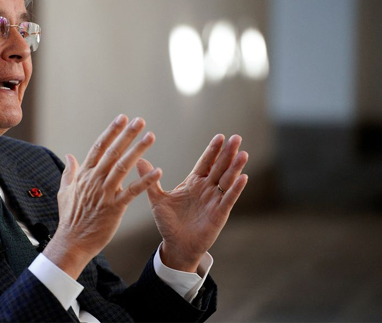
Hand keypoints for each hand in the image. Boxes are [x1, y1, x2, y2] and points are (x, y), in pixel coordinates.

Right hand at [44, 115, 162, 278]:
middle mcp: (94, 180)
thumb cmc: (69, 218)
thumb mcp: (65, 191)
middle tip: (140, 121)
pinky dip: (145, 181)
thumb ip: (69, 172)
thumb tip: (69, 155)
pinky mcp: (114, 207)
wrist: (72, 242)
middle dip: (127, 135)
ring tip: (150, 136)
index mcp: (84, 175)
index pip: (98, 147)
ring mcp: (104, 193)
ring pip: (123, 166)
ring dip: (137, 150)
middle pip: (112, 152)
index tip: (122, 118)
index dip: (111, 131)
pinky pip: (132, 191)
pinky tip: (157, 170)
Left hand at [136, 134, 247, 272]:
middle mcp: (207, 189)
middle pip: (219, 167)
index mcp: (194, 182)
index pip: (206, 162)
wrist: (176, 245)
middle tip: (236, 137)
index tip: (220, 136)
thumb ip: (150, 180)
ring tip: (243, 153)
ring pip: (227, 180)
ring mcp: (214, 200)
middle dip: (228, 153)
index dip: (212, 150)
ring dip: (235, 167)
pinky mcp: (219, 213)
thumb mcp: (157, 199)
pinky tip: (243, 177)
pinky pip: (229, 198)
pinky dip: (236, 188)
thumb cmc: (168, 223)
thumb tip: (139, 161)